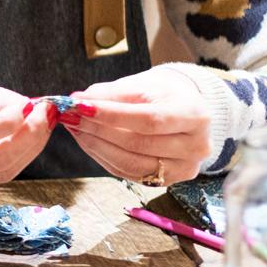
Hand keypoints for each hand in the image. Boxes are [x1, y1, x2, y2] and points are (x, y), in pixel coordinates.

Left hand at [66, 67, 210, 184]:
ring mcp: (183, 168)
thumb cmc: (160, 94)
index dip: (111, 115)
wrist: (184, 110)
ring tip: (74, 127)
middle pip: (138, 144)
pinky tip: (87, 140)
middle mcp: (196, 146)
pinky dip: (102, 156)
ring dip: (95, 145)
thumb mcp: (140, 85)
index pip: (148, 120)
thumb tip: (77, 101)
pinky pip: (127, 172)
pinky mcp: (167, 181)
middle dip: (97, 129)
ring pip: (130, 163)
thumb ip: (110, 94)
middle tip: (70, 116)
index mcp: (195, 116)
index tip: (80, 106)